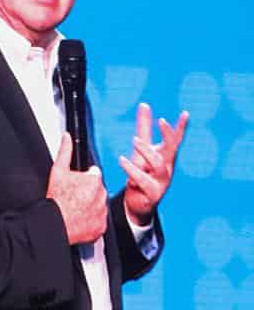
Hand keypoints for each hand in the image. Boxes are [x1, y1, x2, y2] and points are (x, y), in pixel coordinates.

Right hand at [46, 132, 107, 244]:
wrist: (55, 224)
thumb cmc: (56, 200)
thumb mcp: (57, 172)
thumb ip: (65, 152)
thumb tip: (67, 137)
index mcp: (94, 180)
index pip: (93, 175)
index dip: (82, 180)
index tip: (74, 186)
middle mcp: (102, 194)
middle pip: (96, 190)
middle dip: (87, 193)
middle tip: (73, 198)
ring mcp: (102, 211)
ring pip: (98, 205)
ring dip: (90, 206)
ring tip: (75, 209)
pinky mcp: (101, 226)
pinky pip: (98, 221)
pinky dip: (91, 221)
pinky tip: (79, 219)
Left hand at [118, 103, 187, 225]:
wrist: (138, 204)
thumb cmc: (142, 173)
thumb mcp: (141, 150)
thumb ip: (144, 128)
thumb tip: (144, 104)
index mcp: (166, 157)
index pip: (175, 140)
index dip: (181, 128)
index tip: (185, 113)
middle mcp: (167, 168)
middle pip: (171, 149)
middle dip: (168, 135)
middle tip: (161, 120)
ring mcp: (161, 182)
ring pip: (158, 164)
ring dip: (147, 151)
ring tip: (134, 139)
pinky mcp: (152, 194)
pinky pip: (144, 182)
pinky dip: (133, 171)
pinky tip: (123, 160)